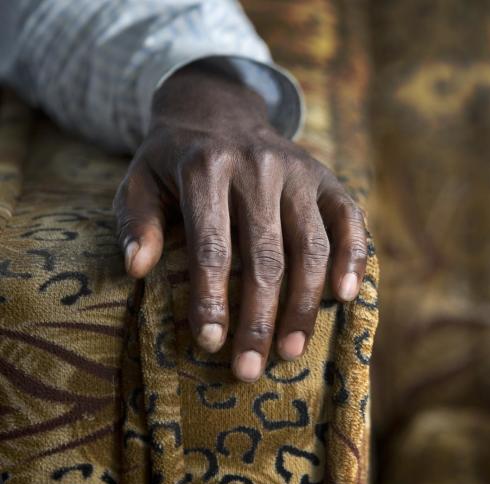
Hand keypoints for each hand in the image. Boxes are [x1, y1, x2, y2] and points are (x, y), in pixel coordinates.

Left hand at [114, 64, 366, 381]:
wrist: (219, 108)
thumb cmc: (175, 161)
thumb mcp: (140, 180)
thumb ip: (136, 220)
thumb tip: (137, 269)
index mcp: (206, 167)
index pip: (214, 246)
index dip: (213, 299)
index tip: (209, 344)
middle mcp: (258, 167)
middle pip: (266, 257)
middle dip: (259, 319)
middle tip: (250, 369)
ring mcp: (299, 172)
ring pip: (310, 248)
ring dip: (303, 305)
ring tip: (290, 352)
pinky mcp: (327, 178)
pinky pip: (349, 221)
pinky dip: (352, 259)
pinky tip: (344, 298)